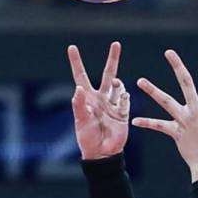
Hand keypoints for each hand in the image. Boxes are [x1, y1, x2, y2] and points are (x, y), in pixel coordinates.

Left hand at [68, 41, 128, 159]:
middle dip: (113, 59)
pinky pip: (125, 100)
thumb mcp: (80, 121)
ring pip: (118, 86)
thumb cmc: (87, 138)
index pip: (81, 76)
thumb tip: (78, 88)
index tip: (72, 47)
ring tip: (115, 84)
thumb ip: (79, 105)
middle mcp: (100, 98)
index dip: (76, 62)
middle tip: (116, 44)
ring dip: (117, 83)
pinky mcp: (123, 113)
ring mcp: (112, 104)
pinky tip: (122, 98)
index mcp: (87, 98)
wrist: (102, 153)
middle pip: (107, 74)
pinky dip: (124, 98)